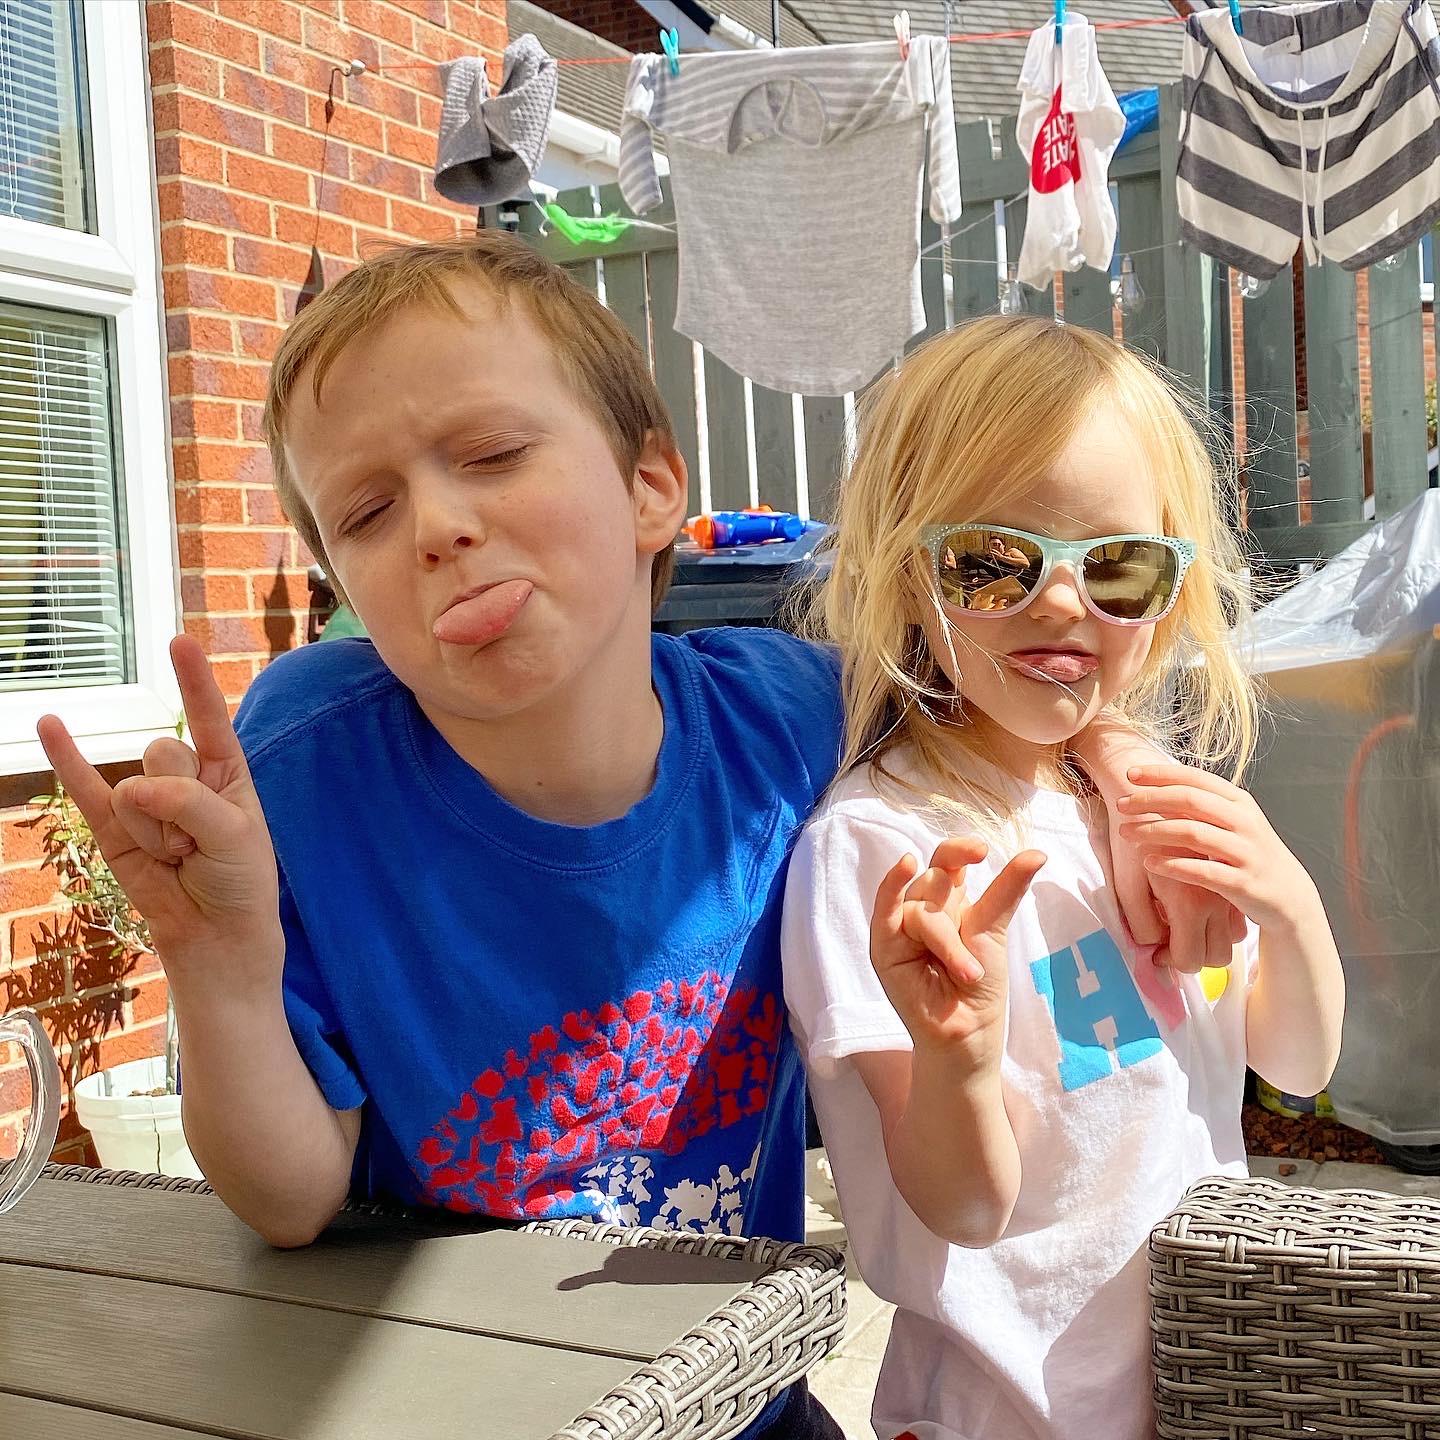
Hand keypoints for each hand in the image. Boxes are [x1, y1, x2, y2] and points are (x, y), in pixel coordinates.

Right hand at [37, 636, 282, 990]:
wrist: (215, 935)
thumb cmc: (240, 881)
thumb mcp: (236, 836)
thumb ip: (191, 803)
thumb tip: (135, 789)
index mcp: (226, 771)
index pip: (209, 718)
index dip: (194, 681)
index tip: (179, 641)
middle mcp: (185, 778)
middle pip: (165, 754)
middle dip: (180, 801)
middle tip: (199, 841)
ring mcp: (146, 801)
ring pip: (134, 790)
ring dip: (156, 830)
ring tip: (178, 857)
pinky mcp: (113, 827)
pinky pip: (85, 787)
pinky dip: (65, 757)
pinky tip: (50, 724)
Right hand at [870, 838, 1045, 1073]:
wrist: (968, 1031)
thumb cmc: (981, 986)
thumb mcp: (994, 931)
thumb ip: (1005, 891)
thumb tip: (1038, 852)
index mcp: (950, 900)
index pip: (948, 860)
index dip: (960, 849)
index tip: (983, 851)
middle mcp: (923, 908)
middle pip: (935, 879)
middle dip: (955, 902)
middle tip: (972, 944)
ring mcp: (900, 926)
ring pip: (922, 904)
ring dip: (947, 940)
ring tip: (966, 973)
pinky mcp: (884, 946)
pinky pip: (886, 908)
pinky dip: (892, 884)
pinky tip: (905, 864)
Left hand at [1117, 763, 1319, 935]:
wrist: (1288, 896)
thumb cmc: (1248, 853)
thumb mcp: (1229, 823)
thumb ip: (1198, 807)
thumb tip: (1152, 789)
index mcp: (1239, 801)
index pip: (1195, 778)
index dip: (1161, 774)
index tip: (1129, 774)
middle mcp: (1245, 821)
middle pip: (1190, 800)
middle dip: (1150, 799)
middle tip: (1120, 805)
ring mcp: (1246, 851)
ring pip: (1193, 833)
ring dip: (1153, 831)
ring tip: (1125, 833)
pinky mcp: (1243, 883)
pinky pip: (1203, 871)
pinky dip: (1173, 865)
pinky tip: (1149, 863)